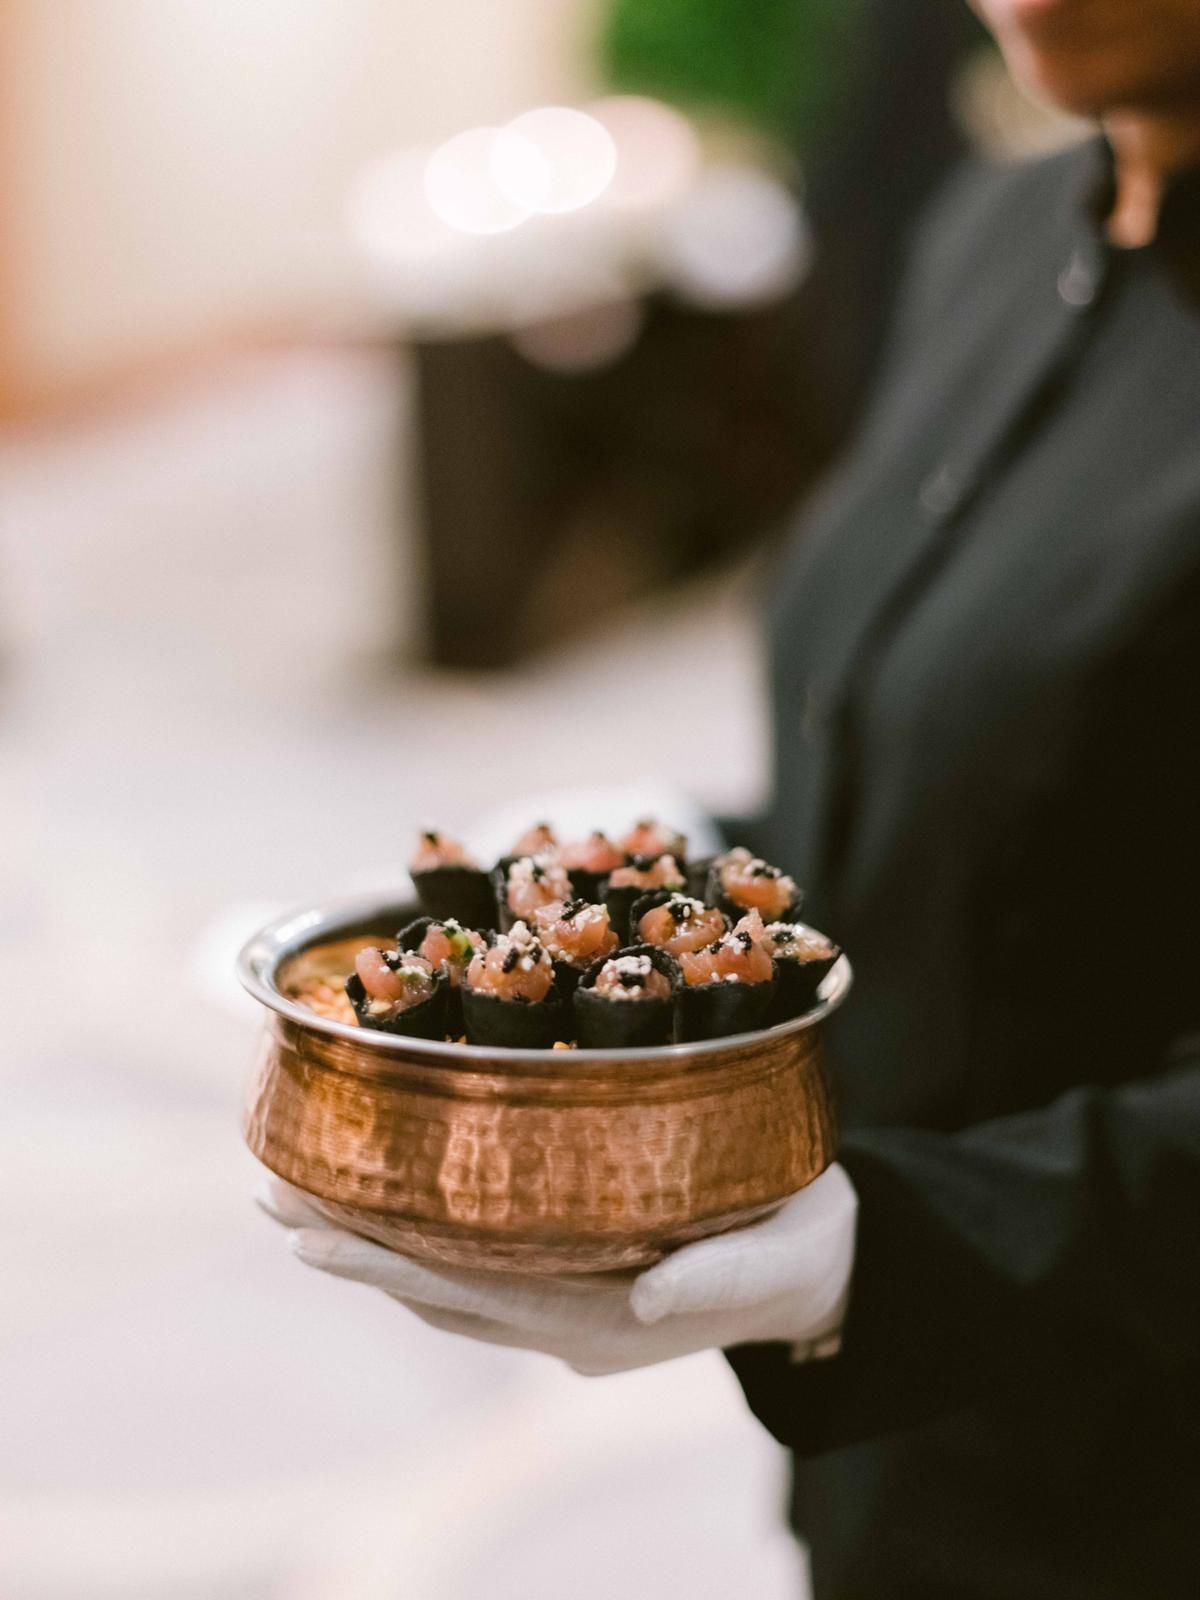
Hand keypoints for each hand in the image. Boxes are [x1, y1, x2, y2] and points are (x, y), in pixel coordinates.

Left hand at [258, 1165, 857, 1375]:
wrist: (821, 1274)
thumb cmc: (801, 1250)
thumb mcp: (777, 1259)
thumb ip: (715, 1279)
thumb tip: (645, 1294)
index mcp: (606, 1323)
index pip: (474, 1295)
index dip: (390, 1266)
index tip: (314, 1236)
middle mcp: (567, 1324)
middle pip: (437, 1290)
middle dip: (350, 1249)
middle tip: (269, 1199)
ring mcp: (564, 1307)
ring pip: (446, 1282)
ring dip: (370, 1244)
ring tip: (296, 1198)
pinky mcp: (572, 1280)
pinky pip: (477, 1269)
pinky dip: (419, 1240)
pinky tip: (382, 1207)